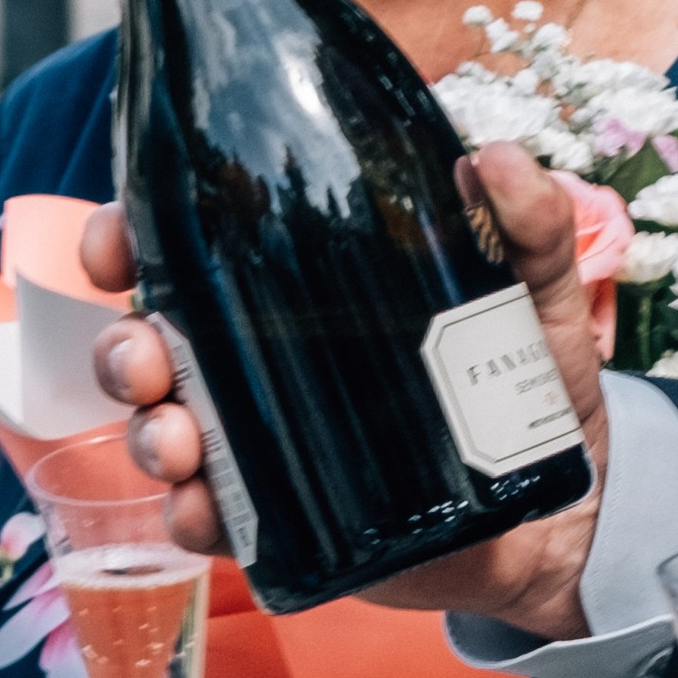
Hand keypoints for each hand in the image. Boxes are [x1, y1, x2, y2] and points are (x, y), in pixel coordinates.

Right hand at [84, 145, 609, 635]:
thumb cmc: (536, 389)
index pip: (190, 245)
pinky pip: (212, 518)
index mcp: (299, 287)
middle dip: (125, 346)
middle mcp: (265, 358)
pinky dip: (192, 515)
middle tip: (148, 354)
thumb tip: (497, 158)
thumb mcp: (539, 297)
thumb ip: (531, 227)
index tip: (114, 243)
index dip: (130, 235)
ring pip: (165, 429)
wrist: (562, 516)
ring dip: (148, 433)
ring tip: (177, 440)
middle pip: (152, 340)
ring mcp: (268, 442)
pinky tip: (202, 509)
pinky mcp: (286, 519)